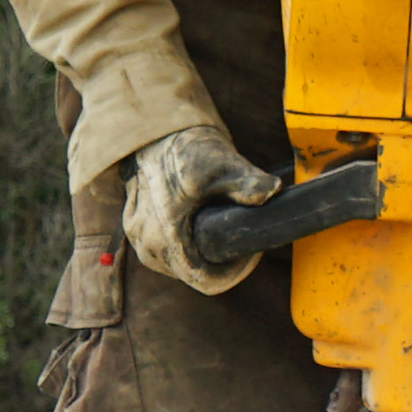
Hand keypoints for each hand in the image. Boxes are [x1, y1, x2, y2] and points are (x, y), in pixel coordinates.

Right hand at [122, 124, 277, 296]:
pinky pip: (167, 251)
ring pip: (181, 264)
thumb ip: (246, 183)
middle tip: (241, 230)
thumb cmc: (183, 148)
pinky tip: (200, 219)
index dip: (236, 271)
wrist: (151, 130)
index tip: (251, 248)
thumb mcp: (219, 165)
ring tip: (221, 223)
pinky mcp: (137, 229)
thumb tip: (273, 192)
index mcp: (165, 239)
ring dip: (204, 251)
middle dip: (222, 258)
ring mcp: (139, 239)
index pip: (208, 281)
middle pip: (195, 274)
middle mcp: (147, 246)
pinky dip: (187, 242)